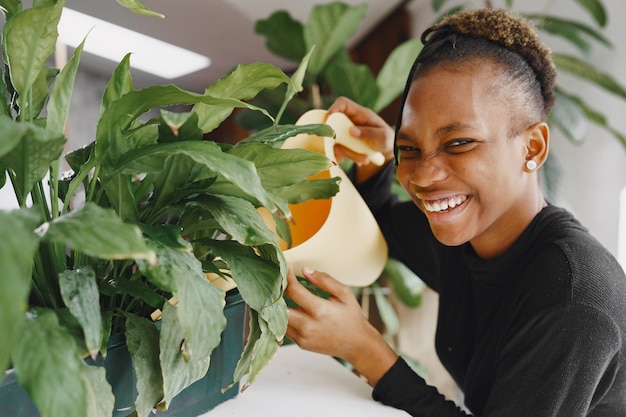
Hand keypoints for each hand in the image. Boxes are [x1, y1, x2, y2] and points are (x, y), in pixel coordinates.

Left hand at [285, 266, 397, 385]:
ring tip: (285, 295)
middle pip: (280, 307)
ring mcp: (303, 337)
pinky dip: (286, 319)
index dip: (287, 278)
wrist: (357, 344)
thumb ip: (324, 280)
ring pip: (280, 319)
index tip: (286, 269)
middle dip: (278, 294)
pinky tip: (292, 310)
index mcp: (319, 310)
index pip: (293, 291)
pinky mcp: (301, 344)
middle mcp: (308, 325)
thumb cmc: (351, 317)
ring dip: (281, 307)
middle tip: (281, 283)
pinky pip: (285, 329)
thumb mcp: (344, 293)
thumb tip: (305, 270)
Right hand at [328, 97, 394, 182]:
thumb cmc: (386, 138)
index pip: (343, 103)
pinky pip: (340, 149)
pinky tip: (360, 161)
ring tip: (365, 159)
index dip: (334, 108)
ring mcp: (345, 132)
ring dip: (348, 152)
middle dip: (337, 139)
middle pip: (334, 124)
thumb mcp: (382, 136)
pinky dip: (347, 157)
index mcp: (360, 113)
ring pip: (337, 140)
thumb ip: (369, 133)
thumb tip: (352, 131)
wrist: (386, 150)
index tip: (330, 118)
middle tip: (342, 150)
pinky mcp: (344, 142)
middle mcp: (350, 121)